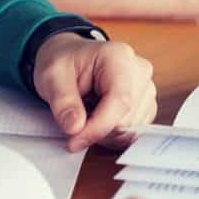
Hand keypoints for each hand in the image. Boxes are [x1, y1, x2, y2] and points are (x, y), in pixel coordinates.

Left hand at [33, 33, 156, 151]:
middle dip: (96, 130)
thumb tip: (75, 128)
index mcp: (119, 57)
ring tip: (86, 113)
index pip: (120, 101)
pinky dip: (111, 134)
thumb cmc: (64, 63)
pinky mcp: (146, 105)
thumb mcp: (52, 76)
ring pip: (129, 130)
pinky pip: (131, 133)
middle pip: (125, 119)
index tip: (74, 141)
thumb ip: (63, 102)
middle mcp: (139, 71)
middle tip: (73, 120)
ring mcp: (146, 89)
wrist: (71, 58)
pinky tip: (97, 118)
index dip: (98, 127)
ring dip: (103, 133)